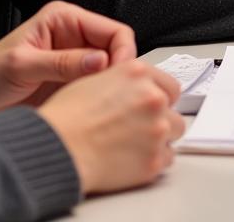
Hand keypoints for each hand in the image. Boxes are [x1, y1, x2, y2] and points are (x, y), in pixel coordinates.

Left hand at [0, 1, 135, 117]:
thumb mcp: (21, 66)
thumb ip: (61, 63)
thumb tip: (101, 61)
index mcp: (64, 19)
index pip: (113, 30)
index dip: (123, 53)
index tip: (121, 79)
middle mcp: (73, 37)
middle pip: (117, 51)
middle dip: (121, 73)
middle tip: (117, 98)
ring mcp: (74, 62)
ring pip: (111, 72)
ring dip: (112, 89)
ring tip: (106, 108)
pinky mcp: (70, 85)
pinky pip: (98, 91)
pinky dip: (101, 101)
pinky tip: (94, 115)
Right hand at [38, 60, 183, 194]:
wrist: (60, 148)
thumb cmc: (67, 116)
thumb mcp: (94, 79)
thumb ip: (123, 82)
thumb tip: (134, 90)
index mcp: (138, 73)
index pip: (169, 85)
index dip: (159, 95)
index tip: (153, 105)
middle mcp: (152, 97)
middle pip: (174, 109)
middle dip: (160, 118)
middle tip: (139, 126)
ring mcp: (157, 129)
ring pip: (174, 133)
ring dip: (159, 138)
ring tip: (134, 143)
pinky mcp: (155, 159)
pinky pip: (167, 159)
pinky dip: (154, 160)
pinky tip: (132, 158)